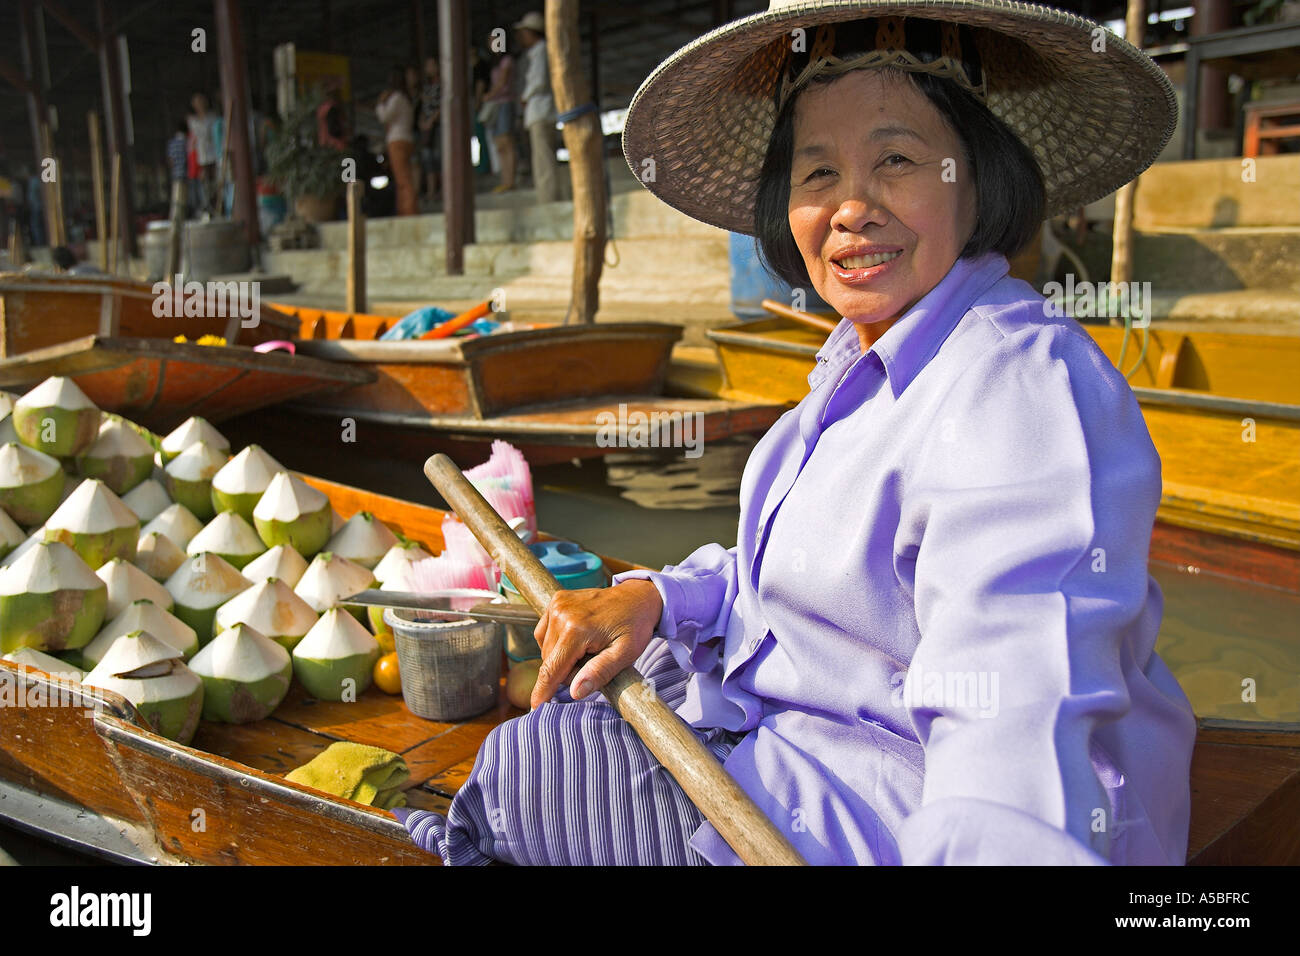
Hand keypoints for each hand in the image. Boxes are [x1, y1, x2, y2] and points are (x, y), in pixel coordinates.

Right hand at [530, 579, 662, 708]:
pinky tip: (575, 641)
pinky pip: (545, 632)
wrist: (638, 597)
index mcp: (578, 630)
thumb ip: (600, 672)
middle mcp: (562, 614)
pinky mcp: (557, 600)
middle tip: (592, 661)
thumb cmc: (635, 626)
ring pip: (545, 648)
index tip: (534, 708)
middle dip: (566, 670)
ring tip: (587, 649)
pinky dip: (556, 642)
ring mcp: (558, 604)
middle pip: (549, 660)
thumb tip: (575, 692)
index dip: (542, 691)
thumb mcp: (625, 654)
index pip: (552, 669)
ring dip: (561, 656)